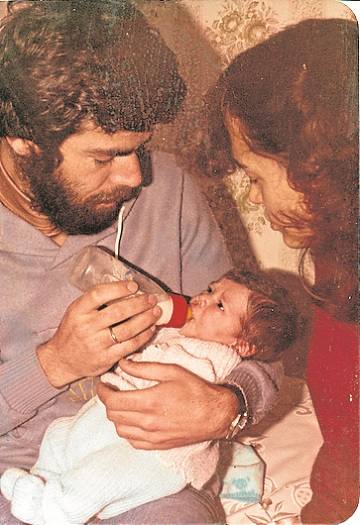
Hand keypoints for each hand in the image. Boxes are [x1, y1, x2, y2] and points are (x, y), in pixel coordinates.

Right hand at [37, 281, 161, 387]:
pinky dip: (143, 336)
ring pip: (127, 329)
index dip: (119, 288)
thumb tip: (126, 288)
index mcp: (78, 310)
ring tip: (156, 311)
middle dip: (139, 303)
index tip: (134, 285)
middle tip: (152, 298)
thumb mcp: (76, 311)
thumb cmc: (73, 331)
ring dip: (145, 319)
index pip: (99, 294)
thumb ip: (95, 301)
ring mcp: (96, 344)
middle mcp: (86, 326)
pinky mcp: (106, 358)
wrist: (61, 360)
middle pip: (118, 311)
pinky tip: (151, 328)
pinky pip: (129, 345)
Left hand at [97, 359, 238, 448]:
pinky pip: (132, 441)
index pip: (112, 401)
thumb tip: (123, 364)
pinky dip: (126, 430)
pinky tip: (132, 420)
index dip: (102, 391)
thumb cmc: (196, 390)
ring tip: (121, 404)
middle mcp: (147, 422)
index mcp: (149, 401)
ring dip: (115, 417)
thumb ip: (144, 368)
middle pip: (113, 415)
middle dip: (107, 402)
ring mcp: (152, 437)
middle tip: (111, 391)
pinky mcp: (157, 445)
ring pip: (119, 430)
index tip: (102, 384)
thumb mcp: (171, 371)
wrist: (216, 414)